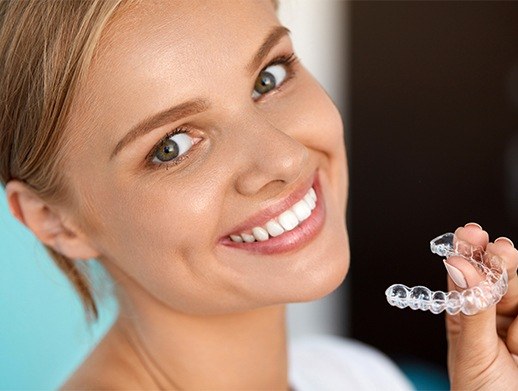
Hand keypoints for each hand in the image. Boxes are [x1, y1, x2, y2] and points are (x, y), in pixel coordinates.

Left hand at [446, 223, 517, 389]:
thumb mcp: (474, 351)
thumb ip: (473, 308)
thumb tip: (457, 264)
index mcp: (466, 314)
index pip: (466, 273)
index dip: (468, 250)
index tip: (471, 233)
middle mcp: (493, 314)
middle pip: (501, 274)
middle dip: (500, 261)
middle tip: (501, 252)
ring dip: (516, 302)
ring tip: (513, 346)